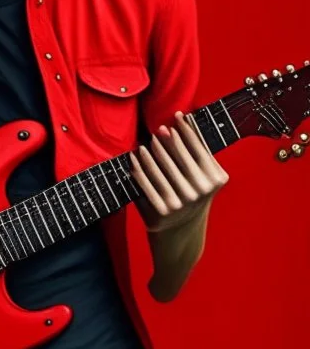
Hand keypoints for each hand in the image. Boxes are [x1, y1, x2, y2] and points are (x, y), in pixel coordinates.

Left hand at [129, 111, 228, 232]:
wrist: (181, 233)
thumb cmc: (191, 196)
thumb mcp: (203, 178)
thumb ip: (198, 153)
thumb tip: (185, 118)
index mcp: (214, 179)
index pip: (199, 148)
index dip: (188, 129)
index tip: (178, 115)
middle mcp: (200, 190)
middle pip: (180, 156)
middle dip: (168, 139)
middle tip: (160, 128)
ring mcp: (181, 201)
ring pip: (161, 168)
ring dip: (151, 152)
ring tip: (145, 142)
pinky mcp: (162, 210)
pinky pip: (147, 183)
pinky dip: (138, 168)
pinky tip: (134, 159)